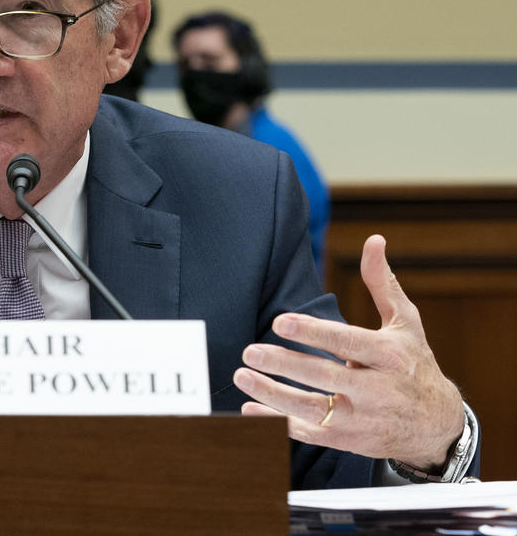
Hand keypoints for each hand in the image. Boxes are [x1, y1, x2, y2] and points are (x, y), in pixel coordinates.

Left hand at [233, 234, 464, 471]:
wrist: (437, 425)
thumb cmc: (414, 364)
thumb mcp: (406, 322)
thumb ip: (381, 283)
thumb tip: (373, 240)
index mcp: (389, 355)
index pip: (346, 342)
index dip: (313, 333)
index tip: (279, 322)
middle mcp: (377, 389)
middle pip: (324, 377)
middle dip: (284, 364)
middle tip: (250, 351)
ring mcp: (362, 418)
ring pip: (312, 410)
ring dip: (273, 395)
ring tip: (242, 376)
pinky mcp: (350, 440)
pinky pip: (309, 435)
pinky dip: (278, 425)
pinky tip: (250, 411)